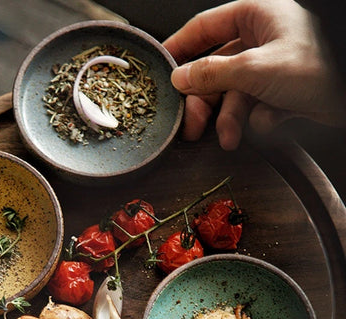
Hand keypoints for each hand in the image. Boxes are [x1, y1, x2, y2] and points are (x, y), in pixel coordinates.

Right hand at [163, 0, 345, 149]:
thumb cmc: (320, 67)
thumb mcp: (255, 68)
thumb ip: (212, 73)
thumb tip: (181, 77)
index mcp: (255, 17)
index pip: (204, 28)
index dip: (180, 48)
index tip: (162, 69)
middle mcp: (260, 42)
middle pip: (214, 72)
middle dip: (204, 103)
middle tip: (191, 124)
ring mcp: (269, 69)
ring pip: (233, 96)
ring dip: (230, 120)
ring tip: (230, 137)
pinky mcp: (279, 94)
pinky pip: (254, 109)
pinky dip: (257, 121)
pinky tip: (270, 122)